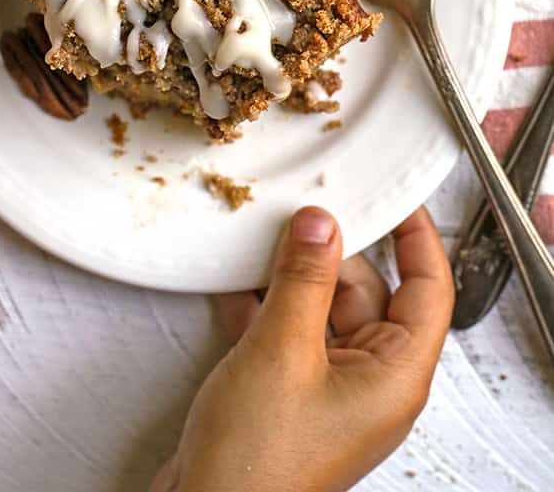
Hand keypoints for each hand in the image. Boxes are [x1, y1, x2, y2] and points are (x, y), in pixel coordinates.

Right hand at [151, 205, 453, 491]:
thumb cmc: (257, 466)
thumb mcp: (283, 350)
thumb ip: (304, 279)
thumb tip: (322, 224)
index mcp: (394, 376)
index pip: (427, 289)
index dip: (417, 238)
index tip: (398, 199)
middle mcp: (370, 382)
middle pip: (368, 292)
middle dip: (333, 253)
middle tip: (303, 213)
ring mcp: (329, 388)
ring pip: (323, 309)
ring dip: (292, 278)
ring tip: (263, 243)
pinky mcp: (291, 393)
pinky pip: (290, 332)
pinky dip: (266, 305)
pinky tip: (237, 285)